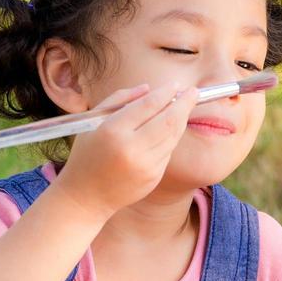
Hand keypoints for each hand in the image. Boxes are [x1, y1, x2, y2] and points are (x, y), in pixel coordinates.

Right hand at [51, 82, 193, 216]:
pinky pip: (168, 151)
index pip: (148, 105)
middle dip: (185, 104)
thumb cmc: (87, 152)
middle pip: (169, 121)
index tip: (176, 84)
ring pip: (173, 136)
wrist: (86, 196)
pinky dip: (171, 137)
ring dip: (182, 119)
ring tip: (185, 106)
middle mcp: (132, 149)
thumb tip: (149, 88)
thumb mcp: (95, 121)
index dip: (166, 93)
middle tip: (194, 91)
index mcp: (113, 131)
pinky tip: (170, 128)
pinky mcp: (154, 177)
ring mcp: (146, 166)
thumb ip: (120, 100)